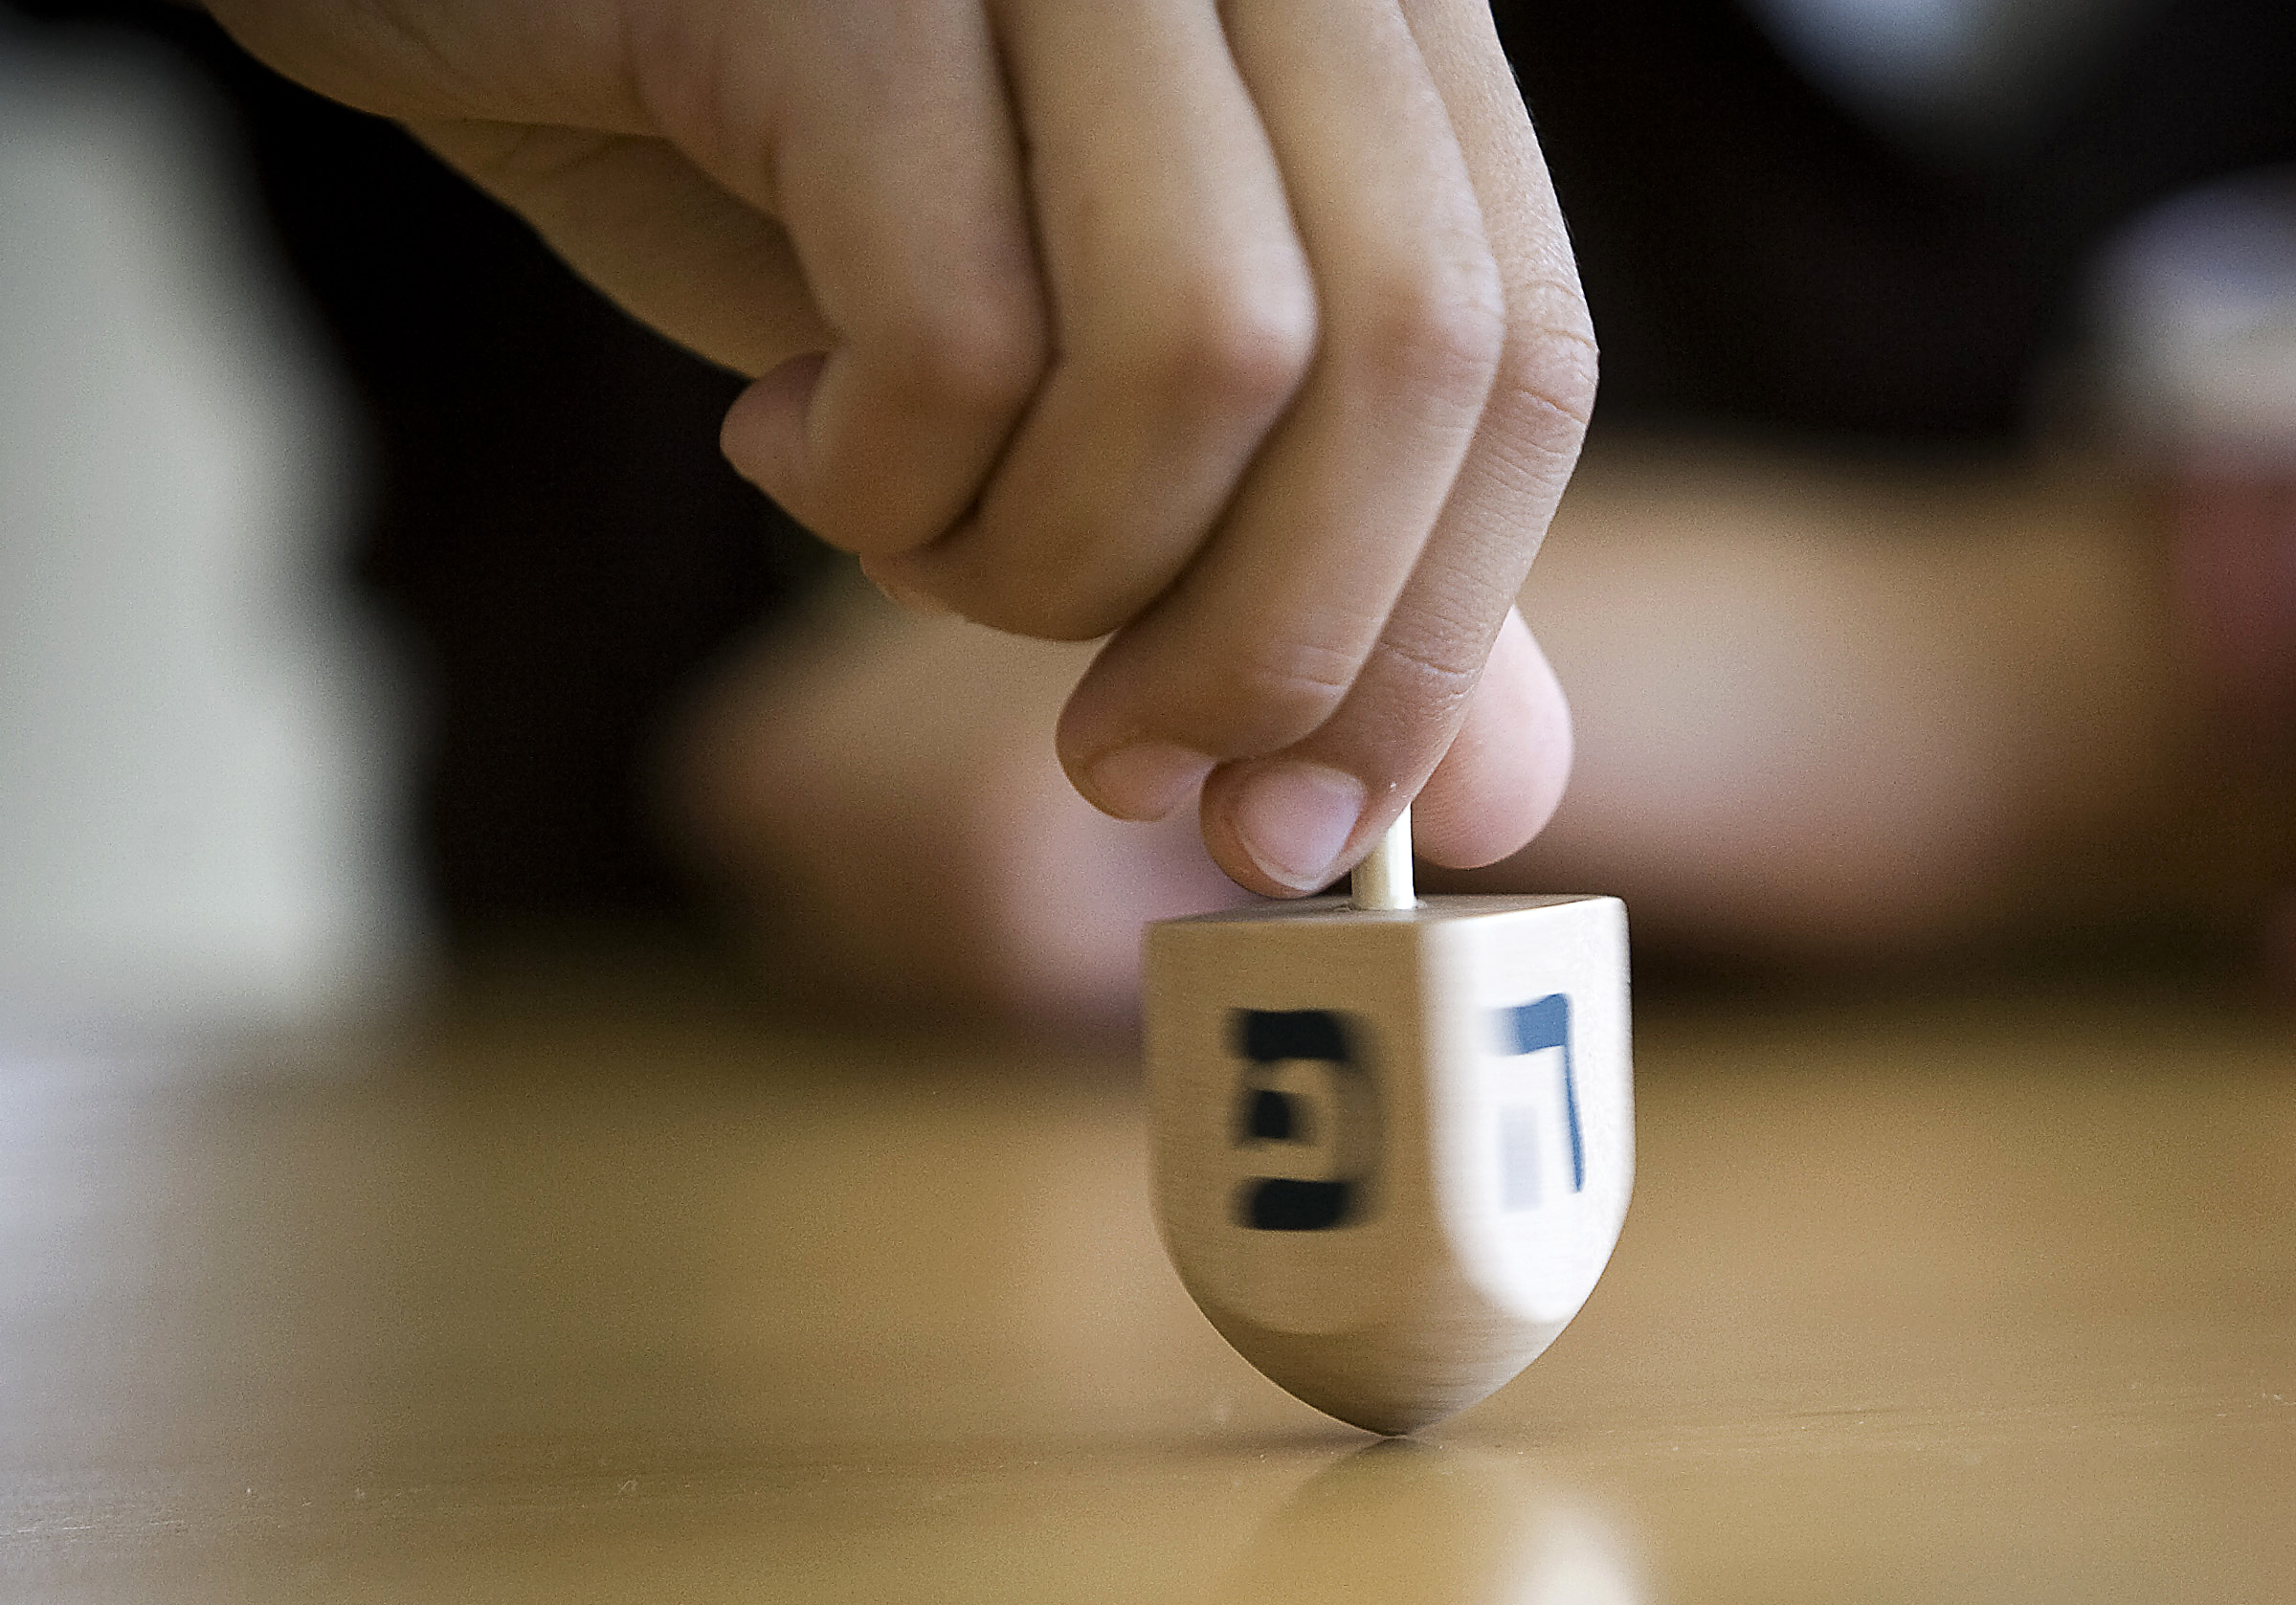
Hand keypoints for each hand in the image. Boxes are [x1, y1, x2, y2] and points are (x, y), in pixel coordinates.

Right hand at [202, 0, 1591, 895]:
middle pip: (1411, 356)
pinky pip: (960, 333)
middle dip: (1277, 645)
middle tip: (1123, 765)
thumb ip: (1300, 531)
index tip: (1306, 830)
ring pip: (1209, 352)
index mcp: (1358, 1)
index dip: (1437, 629)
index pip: (1523, 342)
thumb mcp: (1068, 351)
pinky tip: (775, 437)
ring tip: (901, 534)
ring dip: (1053, 560)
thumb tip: (1506, 790)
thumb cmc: (772, 144)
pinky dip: (880, 482)